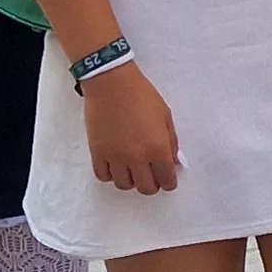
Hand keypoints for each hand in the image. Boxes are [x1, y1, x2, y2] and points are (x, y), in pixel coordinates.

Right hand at [84, 65, 181, 193]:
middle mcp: (137, 157)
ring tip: (132, 168)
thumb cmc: (140, 94)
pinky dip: (111, 175)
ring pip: (124, 185)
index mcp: (157, 148)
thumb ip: (171, 142)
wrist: (111, 83)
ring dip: (131, 180)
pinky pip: (104, 176)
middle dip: (152, 184)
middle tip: (151, 174)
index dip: (169, 182)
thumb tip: (173, 162)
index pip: (167, 180)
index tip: (167, 179)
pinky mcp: (98, 153)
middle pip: (146, 188)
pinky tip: (115, 165)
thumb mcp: (165, 116)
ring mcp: (115, 157)